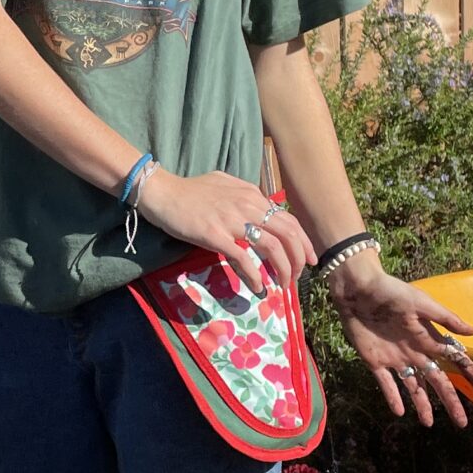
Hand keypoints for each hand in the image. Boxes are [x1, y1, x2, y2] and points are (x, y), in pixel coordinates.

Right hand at [135, 169, 314, 291]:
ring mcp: (232, 220)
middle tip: (297, 277)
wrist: (163, 192)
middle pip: (287, 234)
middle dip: (298, 259)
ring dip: (282, 269)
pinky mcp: (215, 235)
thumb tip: (262, 212)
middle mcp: (248, 205)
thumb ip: (246, 198)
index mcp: (252, 195)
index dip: (303, 242)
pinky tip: (258, 287)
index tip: (308, 259)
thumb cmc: (190, 191)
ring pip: (271, 246)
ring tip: (282, 285)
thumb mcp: (225, 186)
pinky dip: (255, 275)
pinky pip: (244, 258)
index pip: (288, 220)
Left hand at [331, 262, 472, 427]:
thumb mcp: (421, 303)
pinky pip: (386, 384)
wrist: (358, 290)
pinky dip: (392, 397)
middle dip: (451, 402)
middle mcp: (416, 352)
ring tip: (428, 424)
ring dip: (422, 405)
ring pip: (413, 387)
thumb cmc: (392, 291)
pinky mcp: (374, 361)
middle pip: (438, 382)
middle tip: (462, 423)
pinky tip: (400, 412)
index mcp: (429, 339)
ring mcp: (396, 358)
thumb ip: (445, 318)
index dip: (472, 378)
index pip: (457, 363)